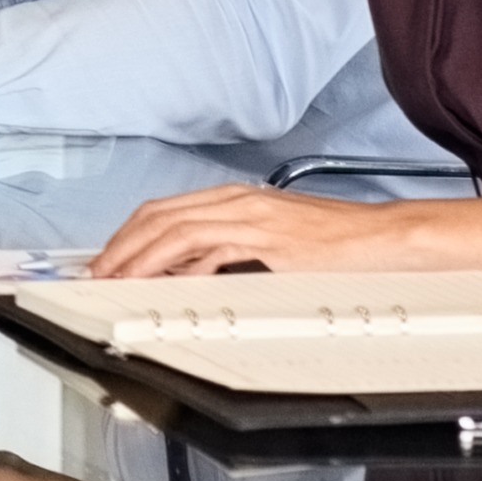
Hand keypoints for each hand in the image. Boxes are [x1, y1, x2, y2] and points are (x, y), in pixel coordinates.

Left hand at [91, 184, 403, 279]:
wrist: (382, 237)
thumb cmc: (334, 241)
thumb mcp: (269, 243)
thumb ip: (227, 250)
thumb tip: (188, 270)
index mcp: (234, 199)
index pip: (164, 211)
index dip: (128, 235)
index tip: (107, 258)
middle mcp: (237, 201)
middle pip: (159, 216)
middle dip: (121, 245)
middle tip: (98, 271)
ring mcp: (253, 216)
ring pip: (178, 229)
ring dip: (141, 256)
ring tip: (119, 278)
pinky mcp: (271, 237)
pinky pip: (216, 248)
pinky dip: (186, 265)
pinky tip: (171, 281)